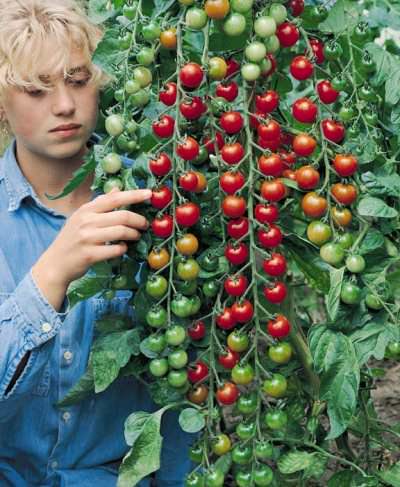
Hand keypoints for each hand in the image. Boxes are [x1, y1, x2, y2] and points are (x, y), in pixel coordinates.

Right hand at [32, 188, 151, 309]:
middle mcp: (86, 221)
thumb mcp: (81, 217)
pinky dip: (123, 248)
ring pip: (122, 232)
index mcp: (86, 209)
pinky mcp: (90, 254)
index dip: (134, 195)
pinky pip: (116, 249)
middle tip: (145, 225)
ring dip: (134, 234)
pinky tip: (122, 248)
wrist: (55, 263)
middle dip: (139, 220)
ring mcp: (87, 238)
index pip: (114, 198)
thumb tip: (116, 189)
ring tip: (136, 236)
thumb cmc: (72, 239)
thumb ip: (100, 203)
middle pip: (122, 216)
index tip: (149, 194)